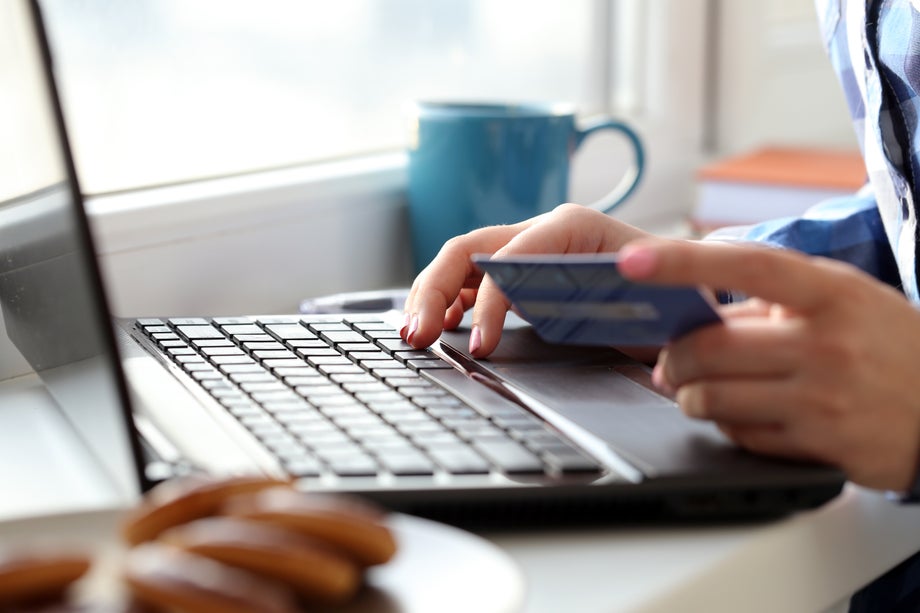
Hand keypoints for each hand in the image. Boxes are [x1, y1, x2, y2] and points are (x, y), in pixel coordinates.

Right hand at [401, 203, 651, 355]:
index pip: (511, 253)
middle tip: (420, 334)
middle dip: (436, 290)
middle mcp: (542, 232)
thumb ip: (627, 297)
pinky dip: (448, 304)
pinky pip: (470, 282)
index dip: (488, 300)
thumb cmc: (676, 288)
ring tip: (416, 334)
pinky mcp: (520, 276)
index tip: (480, 345)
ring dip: (431, 296)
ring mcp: (526, 252)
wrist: (685, 287)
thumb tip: (602, 324)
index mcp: (573, 225)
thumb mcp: (660, 291)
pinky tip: (438, 327)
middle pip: (468, 248)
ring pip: (460, 263)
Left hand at [617, 238, 919, 491]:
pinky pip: (740, 438)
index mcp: (832, 293)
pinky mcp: (822, 447)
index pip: (747, 267)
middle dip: (672, 358)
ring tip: (698, 389)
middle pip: (708, 348)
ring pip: (712, 399)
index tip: (632, 261)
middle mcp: (828, 345)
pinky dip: (726, 426)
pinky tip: (741, 415)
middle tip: (669, 361)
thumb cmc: (884, 343)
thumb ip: (771, 295)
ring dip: (689, 396)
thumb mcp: (841, 298)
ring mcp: (825, 400)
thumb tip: (692, 301)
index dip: (682, 263)